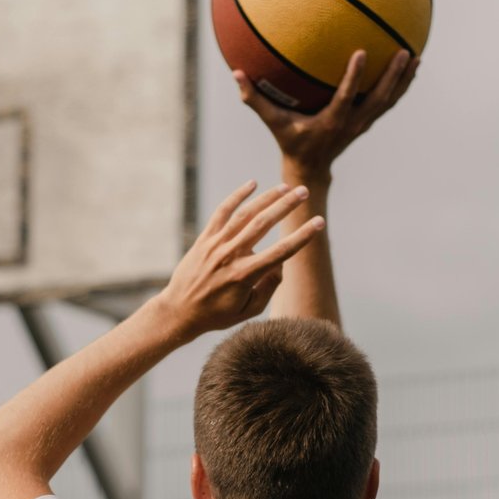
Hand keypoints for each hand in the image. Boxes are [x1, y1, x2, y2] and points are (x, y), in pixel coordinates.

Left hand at [155, 181, 324, 339]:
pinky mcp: (204, 239)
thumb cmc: (218, 314)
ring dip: (266, 198)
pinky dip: (237, 196)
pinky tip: (252, 184)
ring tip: (285, 187)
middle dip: (286, 206)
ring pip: (244, 214)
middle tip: (304, 192)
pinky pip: (222, 212)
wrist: (179, 311)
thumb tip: (281, 264)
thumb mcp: (249, 310)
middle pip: (263, 224)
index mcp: (245, 275)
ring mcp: (216, 244)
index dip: (302, 236)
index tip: (319, 222)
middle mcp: (231, 256)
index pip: (281, 251)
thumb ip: (269, 287)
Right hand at [234, 49, 419, 181]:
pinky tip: (410, 68)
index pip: (347, 97)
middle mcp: (352, 123)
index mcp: (331, 122)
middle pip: (379, 99)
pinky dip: (400, 87)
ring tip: (416, 57)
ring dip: (403, 81)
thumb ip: (254, 99)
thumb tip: (236, 72)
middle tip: (404, 52)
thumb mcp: (272, 122)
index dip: (355, 77)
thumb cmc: (289, 141)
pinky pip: (388, 103)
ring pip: (389, 101)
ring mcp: (362, 124)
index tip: (362, 52)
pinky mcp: (366, 122)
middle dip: (393, 77)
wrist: (311, 169)